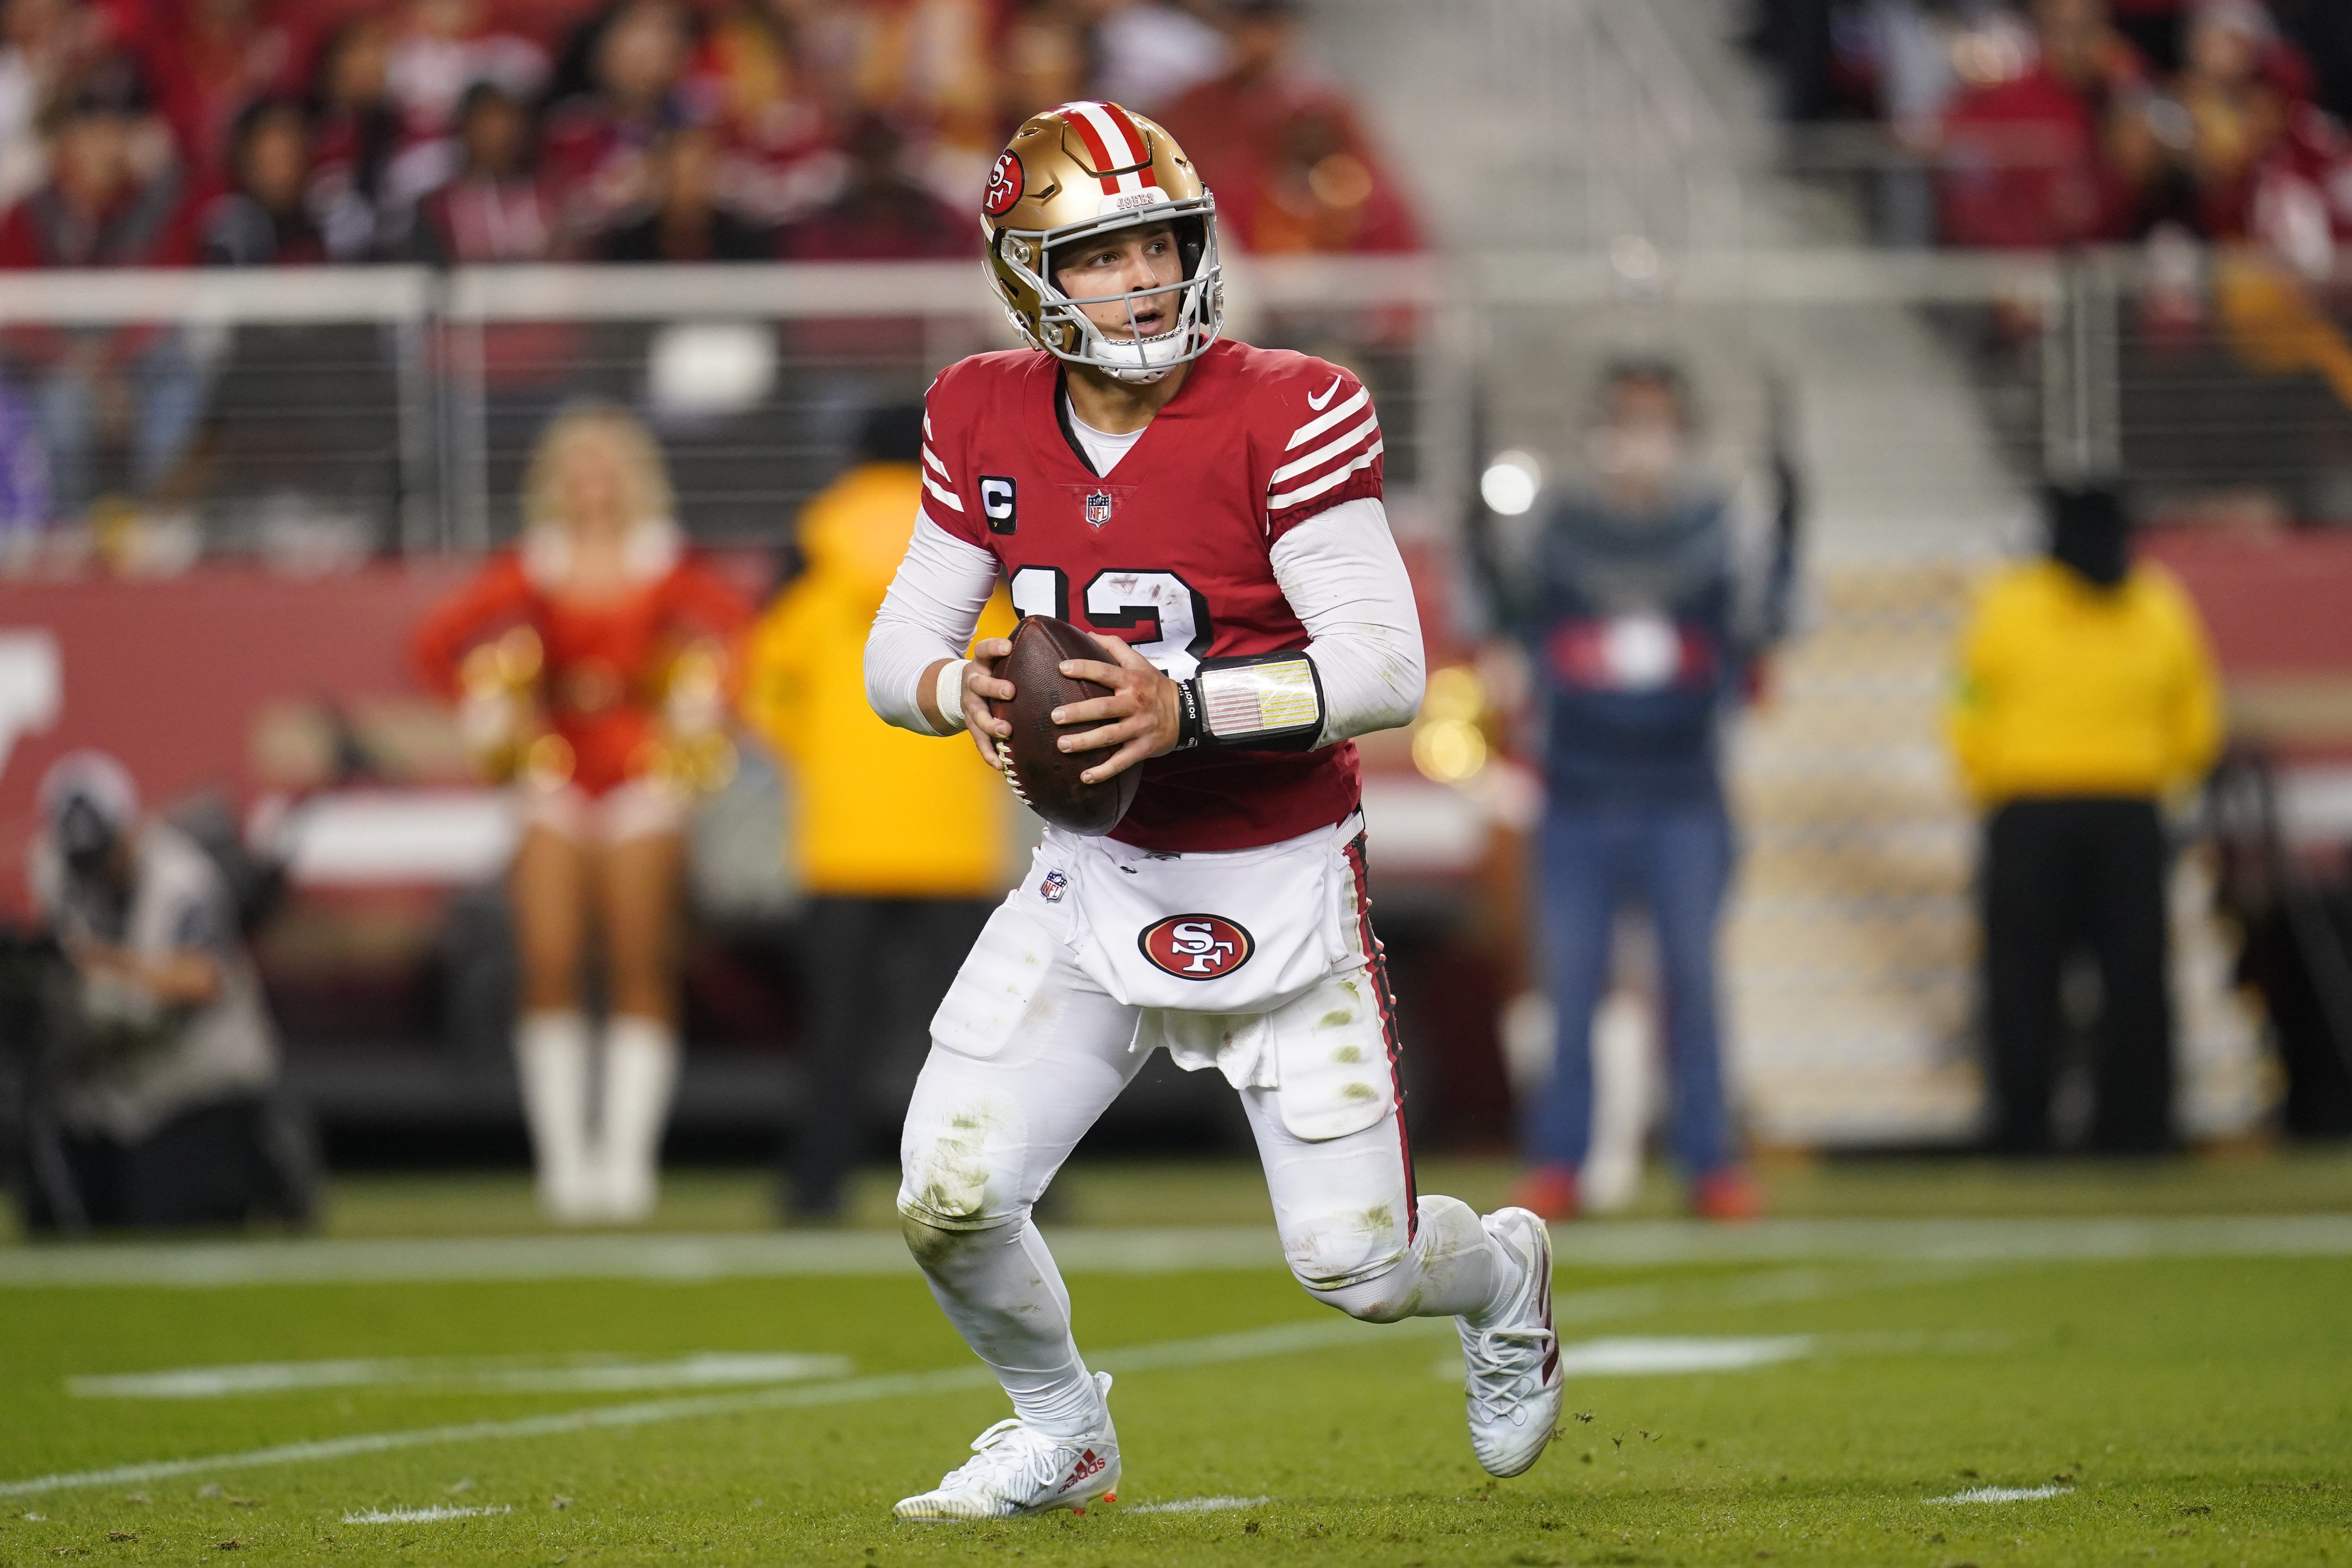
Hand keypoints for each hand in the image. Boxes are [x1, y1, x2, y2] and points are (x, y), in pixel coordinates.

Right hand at [960, 638, 1014, 769]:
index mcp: (982, 663)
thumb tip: (1070, 645)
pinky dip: (989, 753)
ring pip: (976, 715)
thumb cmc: (996, 674)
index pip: (984, 650)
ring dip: (990, 723)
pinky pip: (978, 741)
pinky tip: (1000, 764)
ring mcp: (970, 705)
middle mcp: (973, 682)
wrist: (964, 690)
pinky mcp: (971, 725)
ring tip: (1005, 731)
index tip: (1008, 647)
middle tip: (1010, 692)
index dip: (994, 647)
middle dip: (993, 687)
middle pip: (978, 683)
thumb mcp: (1002, 661)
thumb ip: (1024, 656)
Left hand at [1050, 633, 1180, 783]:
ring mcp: (1139, 727)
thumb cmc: (1155, 686)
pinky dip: (1105, 771)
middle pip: (1104, 708)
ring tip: (1062, 746)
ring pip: (1110, 736)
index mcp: (1131, 680)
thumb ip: (1114, 647)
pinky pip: (1123, 761)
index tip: (1061, 668)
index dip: (1084, 668)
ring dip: (1085, 743)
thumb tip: (1087, 632)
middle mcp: (1135, 703)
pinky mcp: (1143, 748)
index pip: (1105, 671)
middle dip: (1078, 713)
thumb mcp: (1139, 662)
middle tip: (1054, 716)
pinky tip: (1085, 778)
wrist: (1187, 712)